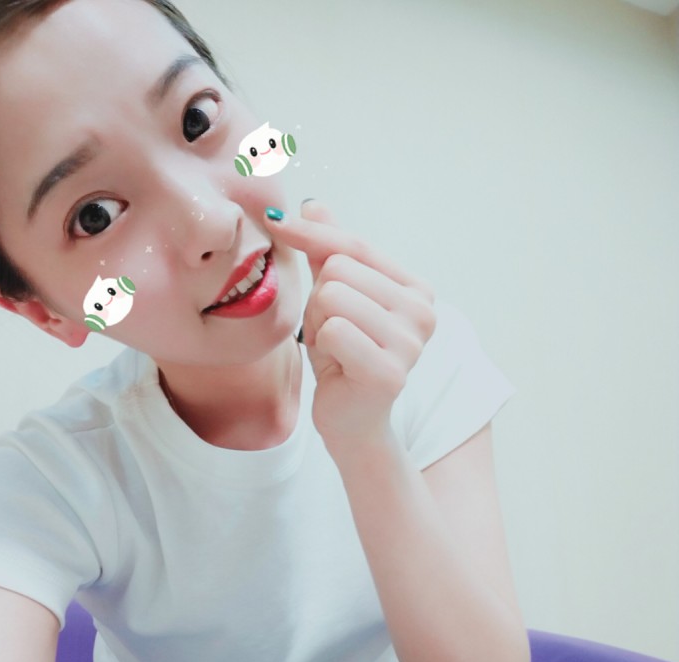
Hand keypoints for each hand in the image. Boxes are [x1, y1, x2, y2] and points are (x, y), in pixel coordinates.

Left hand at [265, 201, 435, 448]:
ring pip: (332, 296)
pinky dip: (322, 346)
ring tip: (336, 347)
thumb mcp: (334, 297)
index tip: (277, 222)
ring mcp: (411, 343)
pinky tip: (337, 365)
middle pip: (338, 269)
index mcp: (416, 288)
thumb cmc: (344, 355)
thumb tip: (313, 204)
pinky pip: (334, 331)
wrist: (350, 418)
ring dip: (319, 324)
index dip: (310, 234)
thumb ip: (329, 252)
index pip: (353, 245)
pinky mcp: (390, 372)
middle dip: (319, 301)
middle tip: (332, 332)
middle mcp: (423, 311)